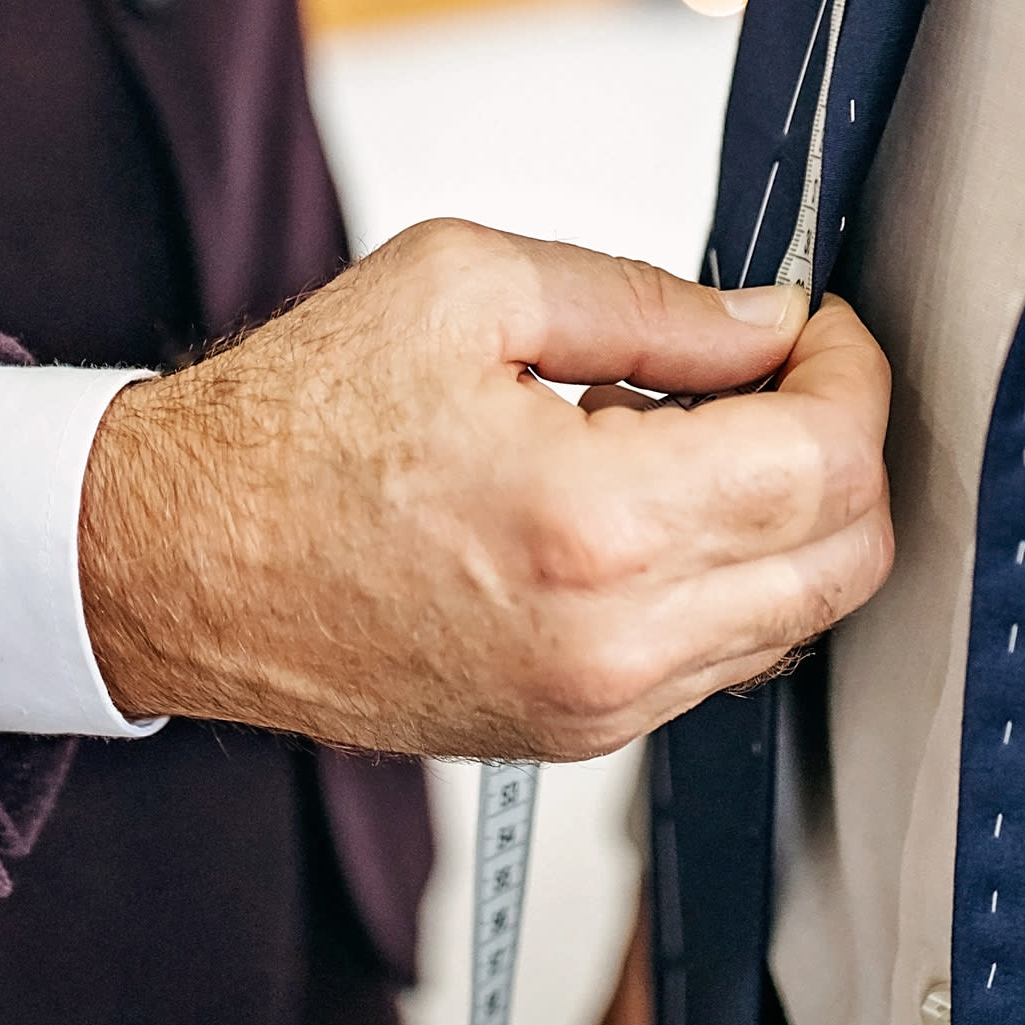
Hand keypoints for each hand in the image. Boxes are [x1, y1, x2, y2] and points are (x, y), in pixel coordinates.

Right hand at [76, 219, 892, 760]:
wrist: (173, 563)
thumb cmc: (288, 427)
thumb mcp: (467, 287)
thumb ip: (651, 304)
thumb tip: (767, 323)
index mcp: (593, 522)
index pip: (828, 461)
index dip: (851, 372)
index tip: (820, 325)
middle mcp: (610, 643)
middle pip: (846, 558)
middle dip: (847, 446)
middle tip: (784, 369)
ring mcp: (596, 708)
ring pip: (797, 619)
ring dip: (784, 515)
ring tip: (675, 433)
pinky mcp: (573, 737)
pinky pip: (719, 659)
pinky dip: (724, 575)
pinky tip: (633, 503)